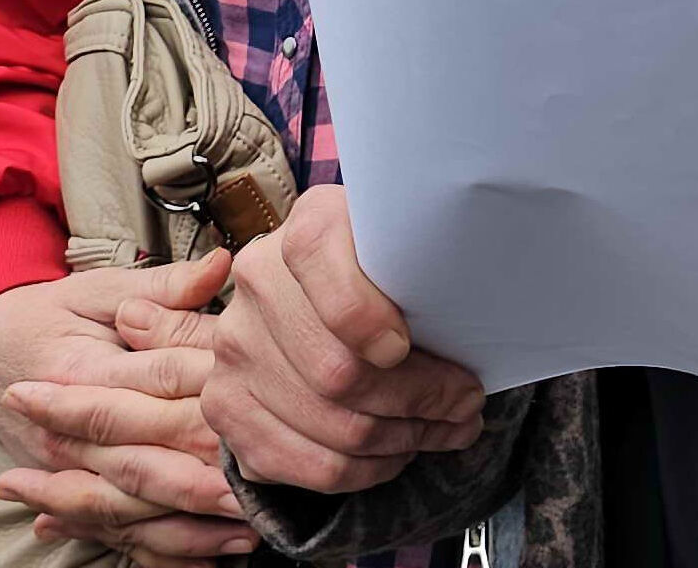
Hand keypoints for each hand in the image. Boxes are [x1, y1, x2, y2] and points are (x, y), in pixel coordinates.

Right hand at [0, 252, 258, 562]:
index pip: (150, 396)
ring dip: (187, 529)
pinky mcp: (75, 491)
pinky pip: (118, 534)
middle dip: (199, 488)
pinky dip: (161, 550)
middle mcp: (71, 435)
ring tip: (245, 536)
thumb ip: (161, 288)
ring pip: (131, 512)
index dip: (201, 414)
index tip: (250, 432)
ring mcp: (70, 472)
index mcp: (81, 375)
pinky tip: (209, 558)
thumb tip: (221, 265)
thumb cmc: (48, 316)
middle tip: (257, 502)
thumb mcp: (96, 291)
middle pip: (142, 466)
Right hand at [194, 186, 485, 495]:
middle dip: (420, 399)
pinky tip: (396, 453)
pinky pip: (304, 464)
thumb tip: (470, 322)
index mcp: (311, 227)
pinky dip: (364, 470)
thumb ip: (428, 267)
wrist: (319, 284)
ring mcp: (235, 347)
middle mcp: (258, 282)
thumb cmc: (387, 268)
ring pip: (330, 426)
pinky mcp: (227, 404)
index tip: (409, 347)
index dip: (371, 326)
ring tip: (444, 429)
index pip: (333, 289)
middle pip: (339, 373)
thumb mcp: (409, 245)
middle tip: (466, 404)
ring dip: (403, 439)